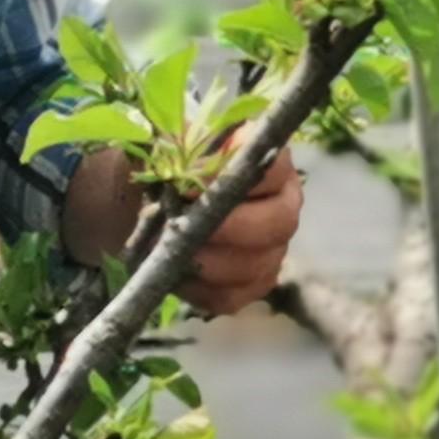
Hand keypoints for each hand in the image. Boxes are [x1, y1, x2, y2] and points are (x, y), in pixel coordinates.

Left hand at [66, 147, 304, 316]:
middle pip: (279, 222)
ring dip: (206, 262)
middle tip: (181, 226)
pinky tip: (175, 272)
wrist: (154, 202)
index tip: (186, 185)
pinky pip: (234, 297)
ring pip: (256, 265)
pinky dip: (199, 290)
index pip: (272, 169)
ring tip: (169, 250)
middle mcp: (285, 204)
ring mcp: (273, 248)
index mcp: (270, 162)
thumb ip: (177, 145)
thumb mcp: (170, 142)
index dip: (228, 179)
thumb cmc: (170, 164)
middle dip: (225, 228)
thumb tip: (185, 171)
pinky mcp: (252, 284)